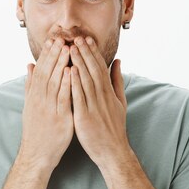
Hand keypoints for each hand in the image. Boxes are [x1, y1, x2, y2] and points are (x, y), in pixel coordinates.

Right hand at [18, 37, 73, 170]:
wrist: (37, 154)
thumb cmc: (36, 130)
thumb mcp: (30, 105)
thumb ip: (31, 85)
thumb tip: (29, 66)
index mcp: (34, 96)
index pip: (41, 71)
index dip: (46, 55)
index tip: (52, 40)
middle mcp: (40, 100)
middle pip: (47, 73)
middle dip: (54, 55)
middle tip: (60, 38)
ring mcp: (49, 109)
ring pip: (54, 83)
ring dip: (61, 64)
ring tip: (67, 49)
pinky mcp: (60, 119)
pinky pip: (63, 99)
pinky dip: (67, 84)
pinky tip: (72, 72)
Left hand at [69, 36, 129, 167]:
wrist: (113, 151)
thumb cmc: (114, 127)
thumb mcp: (120, 101)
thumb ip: (117, 80)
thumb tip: (117, 61)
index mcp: (109, 93)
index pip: (100, 68)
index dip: (93, 53)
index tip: (87, 39)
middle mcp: (103, 97)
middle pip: (93, 70)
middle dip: (85, 53)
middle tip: (77, 37)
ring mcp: (94, 107)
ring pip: (86, 80)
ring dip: (79, 63)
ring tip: (71, 48)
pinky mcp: (85, 117)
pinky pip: (79, 97)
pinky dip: (74, 83)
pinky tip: (69, 71)